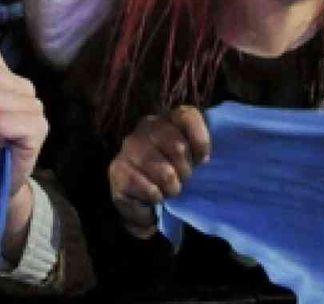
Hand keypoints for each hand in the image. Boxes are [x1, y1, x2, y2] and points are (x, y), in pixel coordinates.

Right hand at [108, 106, 211, 238]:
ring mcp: (129, 146)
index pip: (187, 116)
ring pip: (163, 171)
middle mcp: (147, 126)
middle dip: (186, 172)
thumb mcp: (195, 161)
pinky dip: (156, 198)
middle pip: (178, 146)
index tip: (204, 161)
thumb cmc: (178, 178)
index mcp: (170, 119)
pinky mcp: (117, 169)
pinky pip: (147, 188)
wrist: (151, 207)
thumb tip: (206, 159)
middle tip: (183, 181)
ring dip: (171, 188)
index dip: (200, 141)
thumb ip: (202, 151)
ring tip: (169, 192)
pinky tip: (154, 198)